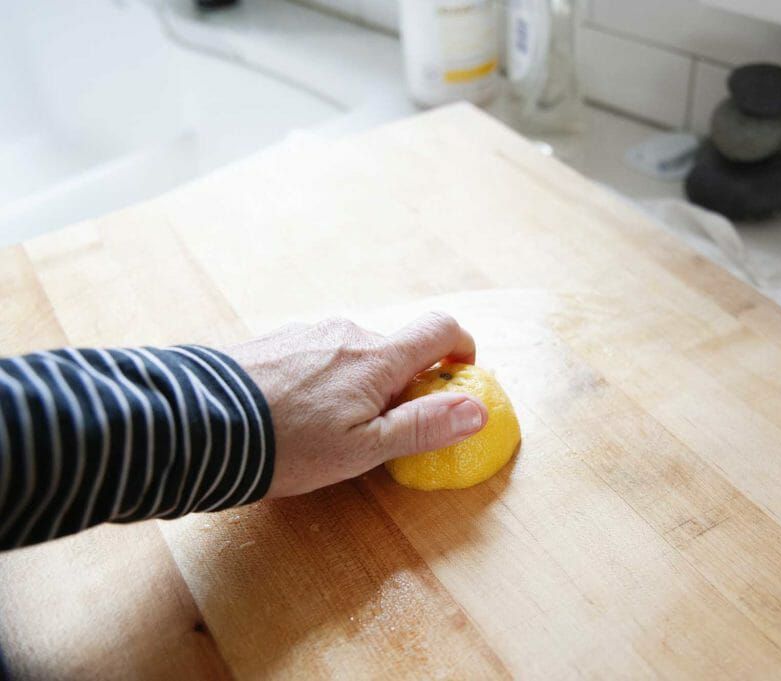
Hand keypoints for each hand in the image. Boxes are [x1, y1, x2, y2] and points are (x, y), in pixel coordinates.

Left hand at [226, 312, 486, 497]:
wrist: (197, 424)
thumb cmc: (287, 445)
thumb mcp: (363, 450)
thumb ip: (423, 426)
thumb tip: (477, 410)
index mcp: (378, 358)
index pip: (440, 328)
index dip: (462, 347)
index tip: (459, 375)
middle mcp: (348, 332)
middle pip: (395, 347)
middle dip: (401, 382)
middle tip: (379, 429)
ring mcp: (308, 332)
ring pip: (354, 352)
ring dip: (359, 381)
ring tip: (327, 427)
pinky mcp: (275, 340)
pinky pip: (317, 353)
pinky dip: (323, 377)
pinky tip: (295, 412)